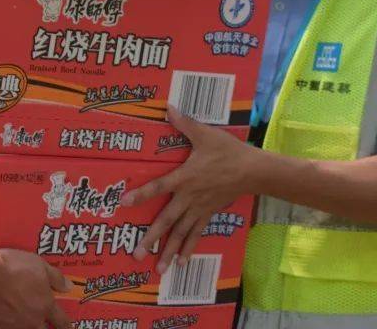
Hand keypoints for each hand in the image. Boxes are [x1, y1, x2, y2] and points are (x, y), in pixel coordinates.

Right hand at [0, 249, 70, 328]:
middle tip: (42, 325)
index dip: (66, 326)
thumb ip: (55, 277)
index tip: (69, 328)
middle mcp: (31, 321)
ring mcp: (12, 328)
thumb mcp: (38, 264)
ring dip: (22, 326)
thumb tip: (69, 287)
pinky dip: (2, 325)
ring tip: (18, 319)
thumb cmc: (12, 268)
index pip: (61, 321)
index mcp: (44, 306)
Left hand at [122, 109, 254, 273]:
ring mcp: (199, 208)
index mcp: (185, 177)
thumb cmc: (228, 152)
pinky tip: (181, 262)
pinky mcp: (209, 213)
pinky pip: (197, 233)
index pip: (158, 187)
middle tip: (136, 253)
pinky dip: (189, 248)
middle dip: (151, 238)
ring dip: (168, 250)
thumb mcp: (205, 135)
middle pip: (167, 220)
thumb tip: (167, 108)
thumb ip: (184, 124)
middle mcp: (189, 197)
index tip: (123, 203)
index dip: (140, 194)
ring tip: (157, 269)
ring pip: (181, 233)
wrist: (253, 171)